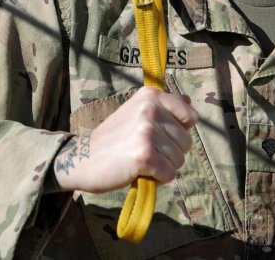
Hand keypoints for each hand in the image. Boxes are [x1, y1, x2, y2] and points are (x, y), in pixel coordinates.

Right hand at [51, 87, 197, 192]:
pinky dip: (158, 179)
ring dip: (164, 166)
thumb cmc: (114, 138)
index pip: (190, 116)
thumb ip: (164, 107)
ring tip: (141, 161)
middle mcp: (150, 109)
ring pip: (179, 159)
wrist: (84, 158)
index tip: (159, 135)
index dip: (179, 132)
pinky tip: (140, 172)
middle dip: (171, 152)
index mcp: (150, 95)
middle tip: (145, 151)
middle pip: (186, 141)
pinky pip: (169, 174)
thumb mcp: (136, 111)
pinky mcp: (144, 155)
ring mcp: (147, 131)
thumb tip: (190, 101)